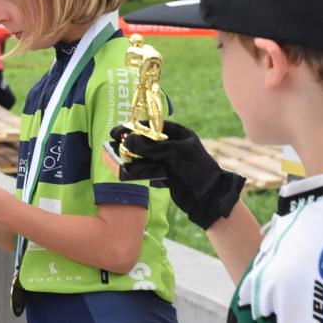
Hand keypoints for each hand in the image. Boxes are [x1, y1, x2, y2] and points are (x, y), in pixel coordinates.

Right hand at [109, 121, 244, 229]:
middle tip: (114, 141)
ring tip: (118, 157)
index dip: (136, 126)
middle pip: (148, 141)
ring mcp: (169, 161)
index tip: (120, 129)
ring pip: (146, 156)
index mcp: (180, 135)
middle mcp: (174, 146)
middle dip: (131, 142)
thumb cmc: (196, 169)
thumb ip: (150, 147)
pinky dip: (139, 171)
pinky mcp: (166, 176)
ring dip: (133, 157)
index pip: (154, 125)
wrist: (209, 197)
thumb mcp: (174, 153)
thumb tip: (127, 140)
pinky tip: (128, 171)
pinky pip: (149, 170)